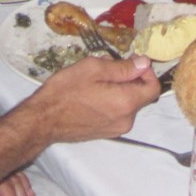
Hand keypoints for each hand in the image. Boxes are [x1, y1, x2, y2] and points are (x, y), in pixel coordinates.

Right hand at [30, 54, 158, 143]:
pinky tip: (92, 94)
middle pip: (141, 95)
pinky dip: (112, 101)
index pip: (154, 87)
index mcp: (126, 103)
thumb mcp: (93, 69)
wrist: (42, 120)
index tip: (132, 62)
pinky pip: (118, 113)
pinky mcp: (106, 133)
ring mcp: (116, 129)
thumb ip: (123, 67)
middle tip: (108, 68)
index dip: (147, 72)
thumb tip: (144, 63)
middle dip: (129, 78)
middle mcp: (126, 120)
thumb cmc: (64, 92)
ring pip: (128, 103)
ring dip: (119, 89)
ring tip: (96, 81)